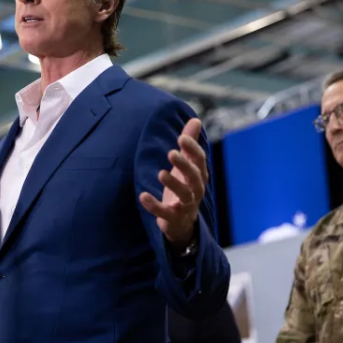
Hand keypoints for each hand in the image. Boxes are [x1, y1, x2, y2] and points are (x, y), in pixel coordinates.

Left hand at [139, 118, 207, 246]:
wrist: (182, 223)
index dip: (192, 149)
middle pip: (194, 176)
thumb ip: (189, 144)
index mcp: (199, 175)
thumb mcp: (186, 165)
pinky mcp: (172, 217)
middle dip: (183, 165)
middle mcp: (195, 189)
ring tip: (160, 173)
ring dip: (173, 183)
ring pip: (184, 194)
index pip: (200, 160)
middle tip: (170, 153)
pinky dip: (154, 205)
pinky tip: (143, 196)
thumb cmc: (184, 187)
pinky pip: (164, 212)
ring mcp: (185, 205)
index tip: (181, 137)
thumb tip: (194, 119)